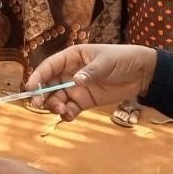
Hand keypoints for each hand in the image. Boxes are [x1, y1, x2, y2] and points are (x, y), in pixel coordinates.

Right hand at [22, 44, 157, 120]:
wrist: (142, 73)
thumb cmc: (122, 59)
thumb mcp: (106, 62)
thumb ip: (90, 72)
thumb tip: (75, 81)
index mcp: (72, 57)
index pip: (50, 66)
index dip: (38, 76)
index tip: (30, 87)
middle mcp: (69, 73)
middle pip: (48, 85)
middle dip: (42, 95)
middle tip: (40, 104)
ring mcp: (76, 88)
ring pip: (57, 98)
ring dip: (54, 106)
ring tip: (62, 111)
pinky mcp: (84, 101)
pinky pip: (70, 109)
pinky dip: (66, 114)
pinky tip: (69, 116)